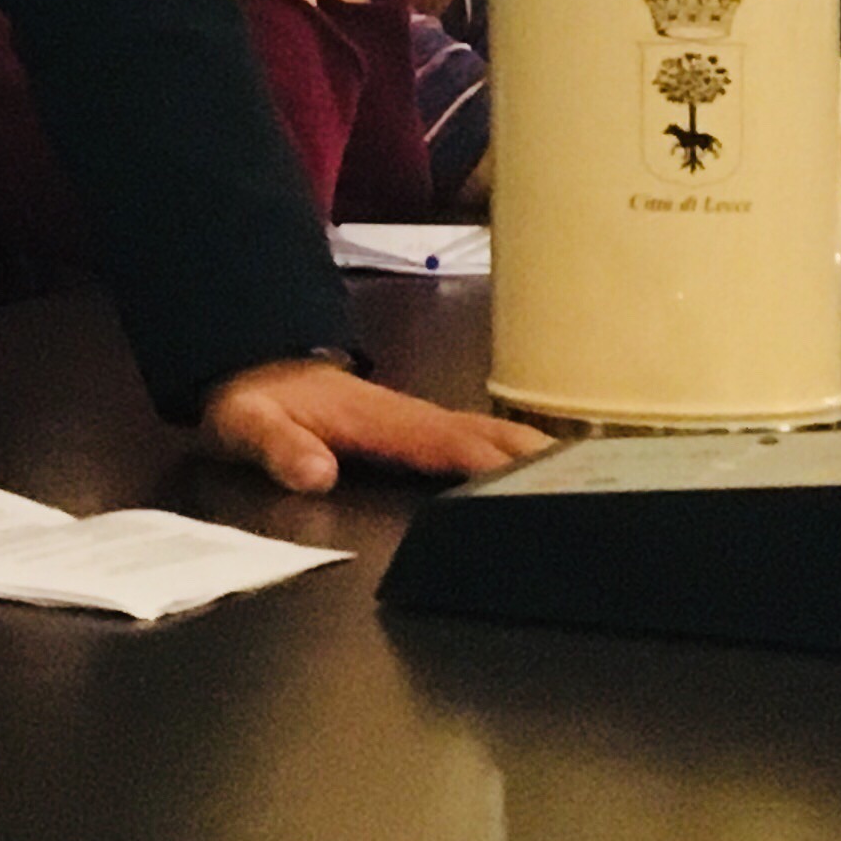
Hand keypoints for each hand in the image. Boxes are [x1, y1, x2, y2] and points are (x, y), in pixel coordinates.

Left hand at [198, 358, 551, 488]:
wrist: (246, 360)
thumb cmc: (251, 399)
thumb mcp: (246, 423)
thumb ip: (278, 447)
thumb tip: (317, 475)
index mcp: (377, 419)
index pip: (444, 442)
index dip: (490, 460)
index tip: (539, 479)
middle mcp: (406, 415)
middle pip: (481, 435)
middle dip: (533, 455)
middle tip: (594, 480)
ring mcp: (413, 417)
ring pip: (483, 432)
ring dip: (530, 451)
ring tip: (586, 474)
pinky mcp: (412, 425)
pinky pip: (469, 437)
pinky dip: (508, 448)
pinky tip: (534, 466)